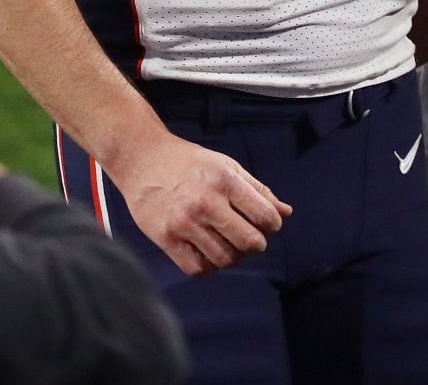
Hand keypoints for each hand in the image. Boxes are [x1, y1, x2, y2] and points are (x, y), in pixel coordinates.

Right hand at [109, 131, 292, 276]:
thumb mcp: (226, 166)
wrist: (142, 159)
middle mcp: (206, 202)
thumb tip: (285, 213)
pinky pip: (196, 269)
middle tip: (250, 239)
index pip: (265, 216)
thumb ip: (257, 190)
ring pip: (224, 259)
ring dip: (233, 257)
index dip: (272, 225)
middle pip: (248, 242)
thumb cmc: (188, 163)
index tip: (265, 224)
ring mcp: (184, 222)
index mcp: (225, 181)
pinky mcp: (165, 238)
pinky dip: (208, 267)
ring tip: (227, 245)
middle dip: (256, 245)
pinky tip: (207, 253)